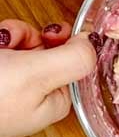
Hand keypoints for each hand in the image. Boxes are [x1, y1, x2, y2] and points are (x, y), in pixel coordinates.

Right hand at [0, 20, 96, 136]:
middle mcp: (31, 96)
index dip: (65, 44)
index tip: (53, 34)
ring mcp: (5, 87)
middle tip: (13, 42)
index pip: (74, 66)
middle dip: (27, 37)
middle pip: (45, 51)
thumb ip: (74, 60)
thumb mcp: (40, 76)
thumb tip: (92, 43)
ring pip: (18, 46)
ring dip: (8, 36)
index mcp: (54, 102)